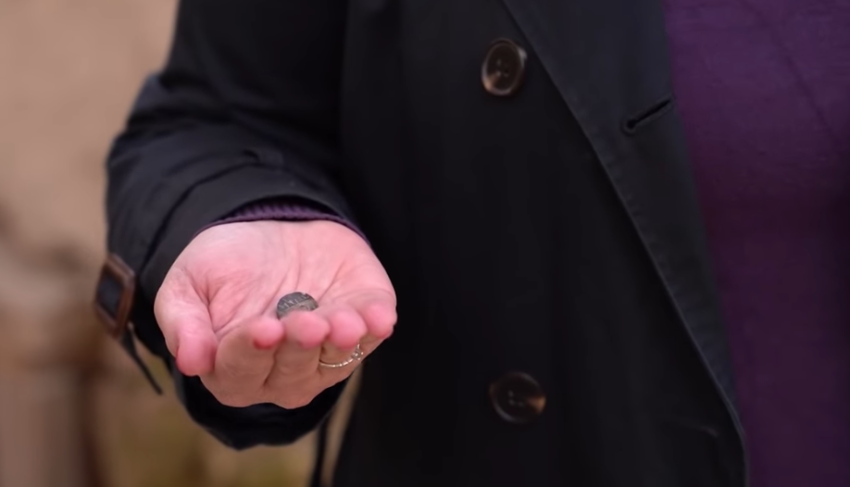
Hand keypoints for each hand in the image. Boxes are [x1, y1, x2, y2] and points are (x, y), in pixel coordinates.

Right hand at [154, 220, 396, 408]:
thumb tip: (190, 362)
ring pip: (335, 360)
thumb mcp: (187, 285)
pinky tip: (380, 318)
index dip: (250, 353)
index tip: (262, 328)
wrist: (271, 228)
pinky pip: (372, 335)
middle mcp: (284, 373)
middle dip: (299, 346)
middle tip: (304, 322)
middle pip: (293, 372)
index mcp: (235, 370)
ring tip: (343, 323)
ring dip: (341, 343)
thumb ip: (183, 324)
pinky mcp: (362, 324)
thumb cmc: (224, 264)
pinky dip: (376, 327)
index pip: (241, 373)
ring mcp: (326, 353)